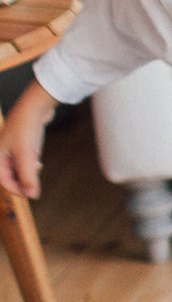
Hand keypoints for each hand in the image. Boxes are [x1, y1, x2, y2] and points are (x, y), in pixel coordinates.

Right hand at [0, 84, 58, 199]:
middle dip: (23, 182)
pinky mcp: (23, 145)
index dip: (16, 190)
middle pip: (11, 176)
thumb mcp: (27, 155)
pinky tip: (38, 162)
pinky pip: (25, 161)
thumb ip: (28, 176)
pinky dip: (31, 165)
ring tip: (37, 168)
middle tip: (36, 187)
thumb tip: (32, 196)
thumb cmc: (26, 128)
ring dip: (28, 173)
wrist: (36, 106)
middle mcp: (2, 153)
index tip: (31, 195)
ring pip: (19, 169)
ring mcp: (13, 149)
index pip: (3, 181)